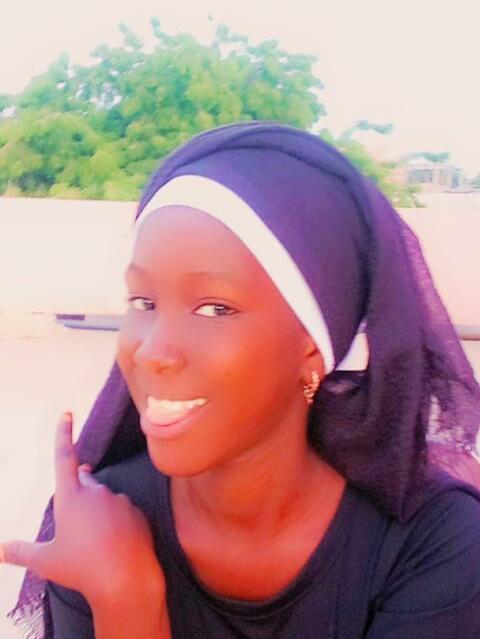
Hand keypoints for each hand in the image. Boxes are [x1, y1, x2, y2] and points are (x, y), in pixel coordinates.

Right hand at [1, 412, 165, 606]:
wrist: (125, 578)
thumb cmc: (80, 568)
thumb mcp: (45, 561)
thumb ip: (22, 552)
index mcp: (71, 496)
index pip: (64, 457)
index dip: (64, 434)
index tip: (67, 414)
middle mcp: (96, 492)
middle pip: (85, 480)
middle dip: (80, 486)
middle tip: (76, 511)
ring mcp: (119, 500)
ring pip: (105, 498)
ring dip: (98, 508)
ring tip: (95, 537)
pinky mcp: (136, 511)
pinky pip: (123, 511)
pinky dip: (117, 520)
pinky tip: (114, 540)